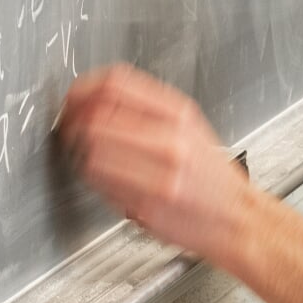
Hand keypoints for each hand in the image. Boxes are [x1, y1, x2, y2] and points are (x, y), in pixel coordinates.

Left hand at [58, 63, 255, 261]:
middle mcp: (171, 138)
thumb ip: (147, 110)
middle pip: (98, 114)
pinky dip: (89, 176)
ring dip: (77, 151)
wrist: (236, 218)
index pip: (116, 84)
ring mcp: (160, 172)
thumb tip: (96, 100)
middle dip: (72, 120)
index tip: (72, 98)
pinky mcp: (148, 203)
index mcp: (178, 113)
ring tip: (79, 153)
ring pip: (92, 149)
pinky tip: (97, 176)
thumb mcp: (188, 127)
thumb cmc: (210, 177)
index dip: (83, 89)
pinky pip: (100, 182)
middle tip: (66, 127)